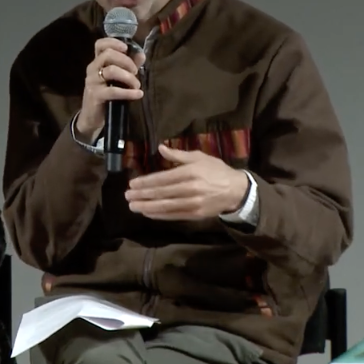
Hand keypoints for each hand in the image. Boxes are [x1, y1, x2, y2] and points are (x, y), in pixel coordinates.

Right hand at [76, 37, 145, 140]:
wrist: (92, 118)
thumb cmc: (106, 95)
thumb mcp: (118, 78)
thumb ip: (129, 65)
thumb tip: (142, 54)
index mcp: (97, 62)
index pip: (100, 44)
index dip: (113, 42)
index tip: (126, 48)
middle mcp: (92, 68)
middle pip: (108, 54)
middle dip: (126, 61)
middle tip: (135, 72)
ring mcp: (92, 81)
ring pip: (111, 70)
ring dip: (129, 77)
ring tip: (137, 85)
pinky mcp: (95, 95)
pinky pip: (113, 91)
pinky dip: (128, 92)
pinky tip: (138, 94)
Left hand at [124, 144, 249, 219]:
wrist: (236, 190)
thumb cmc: (216, 170)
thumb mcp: (199, 157)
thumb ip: (178, 155)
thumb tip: (160, 148)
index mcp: (190, 172)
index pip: (162, 178)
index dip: (146, 182)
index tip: (132, 184)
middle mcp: (190, 188)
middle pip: (161, 193)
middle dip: (142, 195)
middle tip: (127, 196)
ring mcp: (193, 203)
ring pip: (166, 206)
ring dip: (147, 207)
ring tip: (133, 206)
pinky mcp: (195, 215)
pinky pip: (174, 215)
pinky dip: (160, 215)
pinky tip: (148, 213)